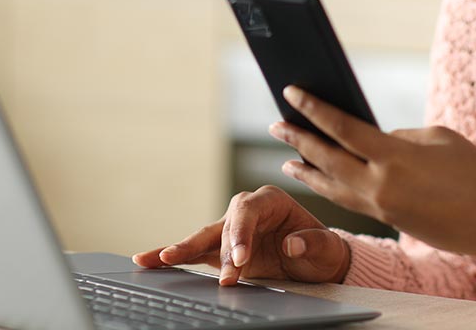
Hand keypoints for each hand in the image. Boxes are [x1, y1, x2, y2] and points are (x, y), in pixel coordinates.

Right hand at [131, 184, 351, 285]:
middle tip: (226, 276)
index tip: (241, 260)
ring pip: (202, 238)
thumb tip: (293, 243)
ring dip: (183, 250)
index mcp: (270, 200)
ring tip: (159, 260)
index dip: (241, 233)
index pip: (248, 211)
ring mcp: (230, 230)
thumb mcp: (326, 248)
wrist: (317, 263)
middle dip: (221, 251)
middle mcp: (246, 211)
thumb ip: (312, 242)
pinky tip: (149, 260)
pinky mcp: (221, 250)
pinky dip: (174, 256)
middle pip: (223, 225)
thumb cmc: (321, 250)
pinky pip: (194, 252)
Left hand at [270, 85, 475, 263]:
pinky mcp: (390, 220)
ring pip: (332, 187)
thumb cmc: (475, 171)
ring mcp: (382, 207)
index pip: (341, 128)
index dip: (312, 109)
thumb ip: (398, 137)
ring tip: (288, 159)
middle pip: (327, 160)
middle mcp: (380, 185)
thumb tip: (372, 141)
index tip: (291, 92)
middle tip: (277, 126)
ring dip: (308, 171)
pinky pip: (350, 201)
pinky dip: (330, 188)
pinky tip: (321, 180)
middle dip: (299, 140)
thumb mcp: (437, 138)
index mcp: (393, 156)